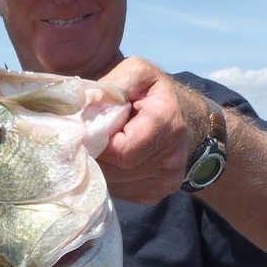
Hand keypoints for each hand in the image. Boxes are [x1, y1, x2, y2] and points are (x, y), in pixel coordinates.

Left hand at [98, 57, 208, 204]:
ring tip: (102, 147)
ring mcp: (169, 178)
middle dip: (96, 156)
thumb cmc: (151, 93)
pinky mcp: (161, 192)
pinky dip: (111, 179)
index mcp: (166, 121)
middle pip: (116, 170)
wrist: (181, 116)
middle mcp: (173, 155)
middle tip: (89, 139)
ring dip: (101, 168)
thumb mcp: (137, 73)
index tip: (87, 130)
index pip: (120, 150)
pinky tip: (113, 161)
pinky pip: (123, 193)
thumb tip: (84, 106)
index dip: (97, 142)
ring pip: (117, 185)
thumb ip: (112, 86)